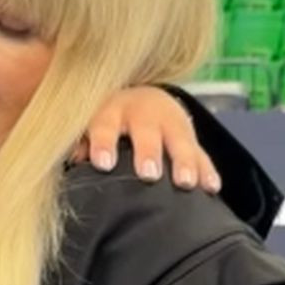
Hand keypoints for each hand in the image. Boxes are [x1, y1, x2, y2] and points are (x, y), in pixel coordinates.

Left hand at [77, 86, 220, 192]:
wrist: (144, 97)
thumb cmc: (108, 121)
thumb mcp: (90, 122)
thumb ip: (80, 141)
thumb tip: (73, 160)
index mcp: (112, 111)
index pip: (105, 125)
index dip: (103, 142)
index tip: (103, 163)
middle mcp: (143, 114)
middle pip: (147, 132)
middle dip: (149, 152)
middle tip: (149, 174)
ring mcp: (170, 124)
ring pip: (180, 140)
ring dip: (184, 162)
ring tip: (185, 184)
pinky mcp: (191, 136)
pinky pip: (202, 153)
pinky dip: (206, 170)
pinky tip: (211, 187)